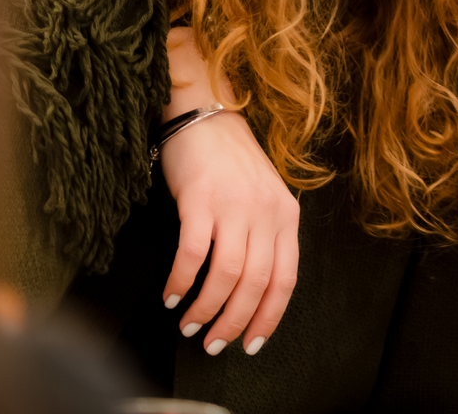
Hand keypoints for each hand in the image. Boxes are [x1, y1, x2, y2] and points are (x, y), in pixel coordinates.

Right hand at [159, 28, 298, 356]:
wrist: (203, 114)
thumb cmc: (229, 161)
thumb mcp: (262, 197)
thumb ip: (265, 236)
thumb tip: (252, 292)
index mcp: (286, 216)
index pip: (285, 280)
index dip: (268, 317)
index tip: (251, 343)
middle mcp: (266, 213)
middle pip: (256, 284)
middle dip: (234, 322)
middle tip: (213, 343)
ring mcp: (234, 206)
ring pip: (226, 275)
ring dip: (206, 308)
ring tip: (189, 325)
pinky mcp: (200, 199)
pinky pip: (193, 255)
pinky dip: (181, 281)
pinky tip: (171, 295)